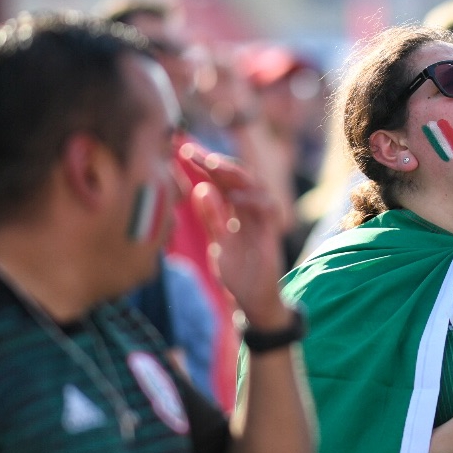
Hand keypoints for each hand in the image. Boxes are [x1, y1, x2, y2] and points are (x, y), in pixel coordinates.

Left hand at [187, 146, 289, 329]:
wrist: (254, 301)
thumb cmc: (238, 272)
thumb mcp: (217, 242)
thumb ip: (211, 217)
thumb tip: (200, 189)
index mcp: (236, 210)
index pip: (219, 181)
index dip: (202, 165)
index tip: (182, 151)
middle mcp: (250, 210)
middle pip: (236, 177)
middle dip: (215, 162)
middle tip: (192, 151)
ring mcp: (262, 220)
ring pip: (253, 186)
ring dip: (233, 173)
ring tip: (211, 163)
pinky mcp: (271, 234)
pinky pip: (266, 210)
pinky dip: (251, 200)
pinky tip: (233, 195)